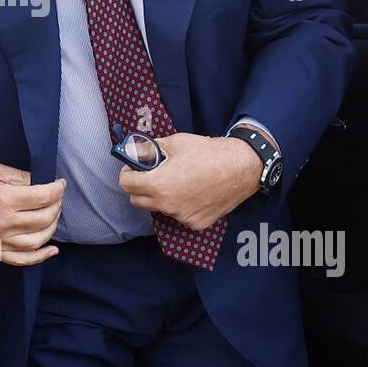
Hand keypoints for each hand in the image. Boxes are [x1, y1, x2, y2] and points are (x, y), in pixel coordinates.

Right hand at [0, 163, 63, 265]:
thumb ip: (19, 177)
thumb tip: (40, 182)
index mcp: (4, 198)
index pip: (43, 197)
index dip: (57, 189)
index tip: (60, 184)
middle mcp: (4, 222)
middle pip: (44, 219)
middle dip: (56, 206)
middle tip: (56, 198)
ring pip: (37, 240)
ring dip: (51, 228)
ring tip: (52, 216)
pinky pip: (20, 259)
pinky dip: (39, 257)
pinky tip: (51, 250)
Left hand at [118, 133, 260, 231]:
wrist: (241, 167)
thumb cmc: (208, 152)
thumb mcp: (175, 143)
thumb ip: (149, 149)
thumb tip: (132, 151)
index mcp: (158, 185)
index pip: (126, 185)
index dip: (127, 173)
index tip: (134, 167)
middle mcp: (167, 205)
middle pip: (137, 201)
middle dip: (139, 187)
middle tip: (151, 174)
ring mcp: (182, 216)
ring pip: (158, 209)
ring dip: (159, 197)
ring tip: (176, 181)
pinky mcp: (196, 223)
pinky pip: (178, 216)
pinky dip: (179, 205)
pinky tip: (192, 192)